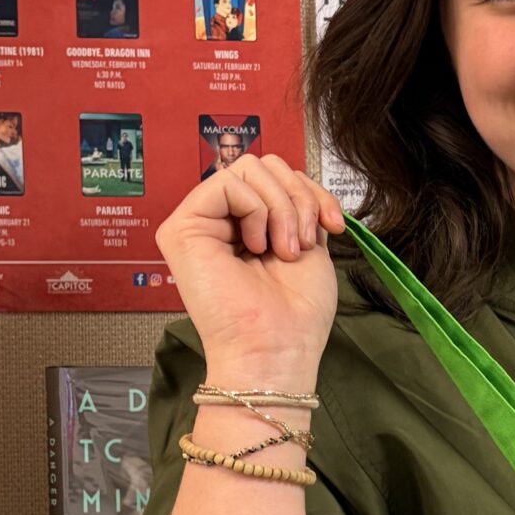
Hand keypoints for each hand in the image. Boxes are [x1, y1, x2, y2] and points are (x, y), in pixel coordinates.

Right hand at [154, 155, 347, 385]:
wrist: (277, 349)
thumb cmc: (294, 314)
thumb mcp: (309, 243)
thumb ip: (299, 205)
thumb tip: (298, 179)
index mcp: (248, 226)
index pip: (277, 176)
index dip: (311, 192)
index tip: (333, 227)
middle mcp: (220, 222)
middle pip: (263, 165)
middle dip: (298, 197)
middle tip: (302, 242)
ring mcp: (199, 223)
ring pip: (248, 168)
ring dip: (283, 207)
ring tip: (284, 250)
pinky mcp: (181, 228)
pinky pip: (227, 183)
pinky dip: (257, 210)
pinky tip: (257, 247)